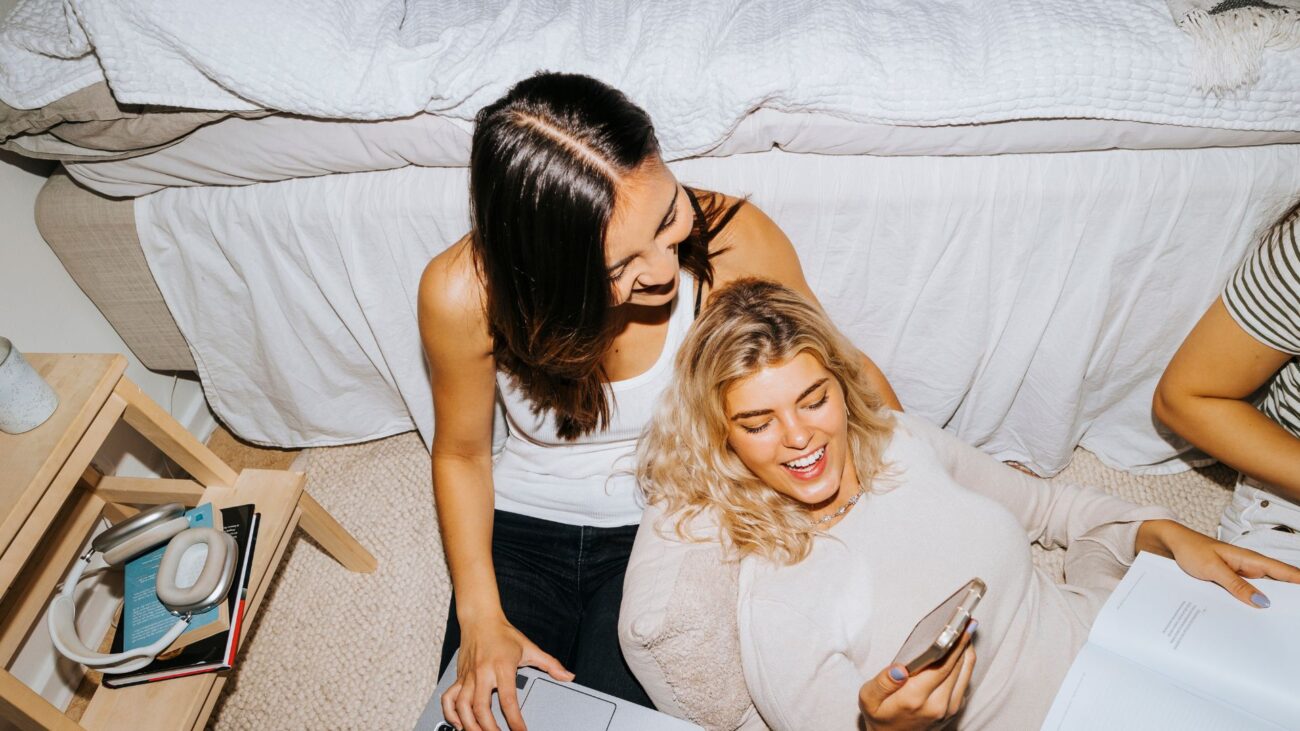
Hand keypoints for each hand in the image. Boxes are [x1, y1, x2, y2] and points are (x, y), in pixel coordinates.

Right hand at [441, 616, 572, 730]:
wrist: (479, 619)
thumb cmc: (503, 634)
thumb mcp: (530, 648)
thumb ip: (550, 664)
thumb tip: (567, 676)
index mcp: (502, 667)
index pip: (508, 700)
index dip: (515, 720)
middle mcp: (482, 673)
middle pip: (482, 708)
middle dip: (489, 728)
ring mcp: (468, 676)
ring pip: (463, 706)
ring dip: (469, 725)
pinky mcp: (459, 677)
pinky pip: (449, 698)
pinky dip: (451, 712)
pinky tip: (458, 722)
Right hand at [859, 622, 976, 730]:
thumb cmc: (879, 715)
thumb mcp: (869, 698)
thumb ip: (883, 682)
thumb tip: (899, 668)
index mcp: (915, 698)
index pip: (941, 666)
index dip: (953, 645)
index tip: (959, 627)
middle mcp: (937, 705)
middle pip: (957, 667)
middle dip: (962, 643)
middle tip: (966, 620)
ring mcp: (948, 709)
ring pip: (965, 674)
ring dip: (966, 652)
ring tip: (966, 630)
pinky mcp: (954, 710)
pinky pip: (965, 682)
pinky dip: (965, 665)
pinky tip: (961, 651)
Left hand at [1137, 519, 1299, 607]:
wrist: (1170, 544)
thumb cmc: (1191, 549)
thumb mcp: (1213, 568)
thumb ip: (1237, 585)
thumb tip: (1262, 602)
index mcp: (1251, 560)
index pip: (1285, 573)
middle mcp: (1249, 568)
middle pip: (1276, 586)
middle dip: (1286, 602)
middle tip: (1289, 621)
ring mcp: (1239, 576)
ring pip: (1259, 593)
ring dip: (1264, 606)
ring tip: (1272, 627)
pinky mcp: (1228, 582)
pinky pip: (1243, 595)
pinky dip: (1246, 605)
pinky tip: (1246, 620)